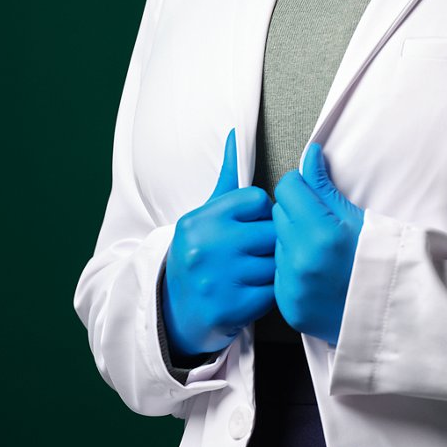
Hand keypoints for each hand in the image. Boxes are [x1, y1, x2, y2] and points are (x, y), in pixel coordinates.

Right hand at [162, 127, 276, 360]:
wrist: (171, 312)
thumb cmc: (199, 255)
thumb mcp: (205, 215)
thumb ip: (228, 177)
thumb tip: (235, 133)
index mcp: (200, 220)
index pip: (258, 199)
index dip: (263, 213)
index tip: (251, 226)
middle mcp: (206, 247)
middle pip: (271, 230)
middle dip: (271, 241)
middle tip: (258, 252)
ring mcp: (217, 280)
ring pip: (275, 262)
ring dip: (274, 268)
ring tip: (255, 271)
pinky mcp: (229, 309)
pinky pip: (273, 292)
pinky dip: (271, 292)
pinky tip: (254, 291)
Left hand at [273, 142, 365, 346]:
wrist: (391, 313)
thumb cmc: (382, 261)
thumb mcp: (359, 217)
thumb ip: (324, 186)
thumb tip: (309, 155)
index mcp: (322, 232)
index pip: (287, 189)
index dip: (300, 186)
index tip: (313, 193)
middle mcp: (301, 260)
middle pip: (279, 213)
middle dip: (296, 212)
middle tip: (321, 222)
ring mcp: (292, 287)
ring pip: (277, 243)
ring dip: (293, 240)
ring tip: (320, 250)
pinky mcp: (287, 306)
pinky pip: (277, 272)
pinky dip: (292, 268)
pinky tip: (316, 272)